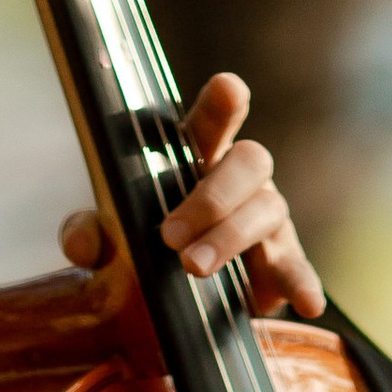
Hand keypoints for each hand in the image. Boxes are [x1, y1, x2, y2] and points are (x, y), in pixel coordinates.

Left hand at [59, 70, 326, 321]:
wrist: (176, 296)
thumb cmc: (143, 245)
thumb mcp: (107, 239)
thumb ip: (87, 235)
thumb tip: (82, 245)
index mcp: (198, 156)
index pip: (213, 121)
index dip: (223, 104)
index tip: (229, 88)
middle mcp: (240, 178)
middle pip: (249, 161)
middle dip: (212, 195)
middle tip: (170, 236)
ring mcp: (267, 217)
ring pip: (267, 210)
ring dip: (230, 237)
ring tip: (193, 268)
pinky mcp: (281, 261)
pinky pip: (297, 268)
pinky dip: (303, 283)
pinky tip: (309, 303)